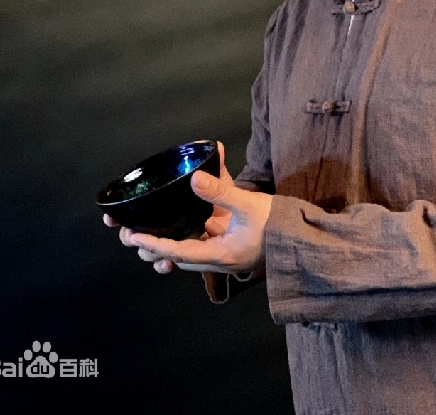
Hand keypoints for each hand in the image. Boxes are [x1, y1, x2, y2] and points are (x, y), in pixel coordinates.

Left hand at [126, 146, 272, 273]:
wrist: (302, 239)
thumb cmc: (277, 225)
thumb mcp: (249, 205)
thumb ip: (221, 190)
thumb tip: (194, 176)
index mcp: (220, 254)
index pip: (179, 252)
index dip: (154, 245)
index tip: (134, 237)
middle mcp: (218, 259)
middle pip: (178, 259)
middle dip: (154, 249)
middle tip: (133, 235)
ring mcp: (224, 254)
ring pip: (188, 254)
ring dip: (167, 246)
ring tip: (149, 233)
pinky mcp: (230, 247)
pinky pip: (201, 245)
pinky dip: (185, 238)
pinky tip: (180, 224)